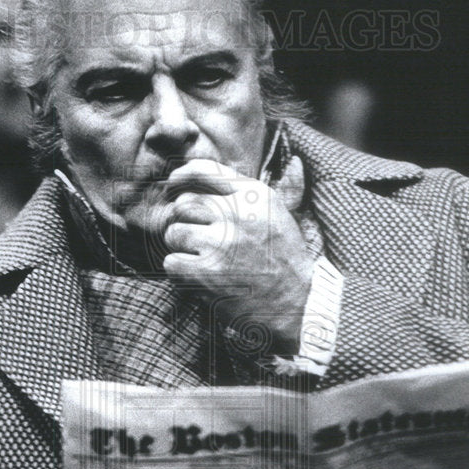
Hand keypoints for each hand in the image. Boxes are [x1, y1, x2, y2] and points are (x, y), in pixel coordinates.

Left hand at [161, 160, 313, 352]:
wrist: (295, 306)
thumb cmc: (286, 261)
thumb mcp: (287, 217)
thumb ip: (284, 187)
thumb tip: (297, 162)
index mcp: (254, 195)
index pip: (203, 170)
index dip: (181, 177)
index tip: (173, 186)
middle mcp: (237, 213)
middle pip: (184, 204)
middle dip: (183, 222)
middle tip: (195, 238)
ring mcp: (221, 243)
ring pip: (174, 233)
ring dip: (181, 248)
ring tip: (201, 259)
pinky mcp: (207, 272)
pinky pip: (171, 262)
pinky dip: (180, 272)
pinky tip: (198, 277)